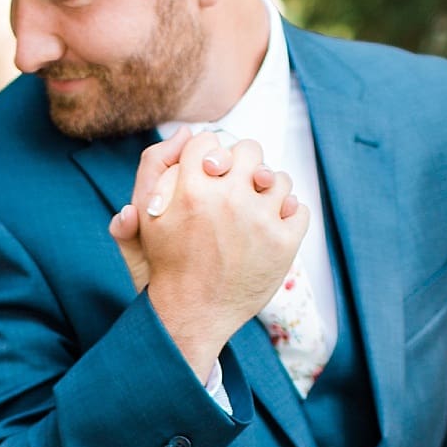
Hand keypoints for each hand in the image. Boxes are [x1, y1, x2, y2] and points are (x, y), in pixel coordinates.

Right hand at [109, 131, 308, 375]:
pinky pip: (298, 209)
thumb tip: (185, 132)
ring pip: (278, 178)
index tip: (211, 169)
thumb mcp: (147, 219)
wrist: (192, 315)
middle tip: (237, 185)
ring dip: (268, 191)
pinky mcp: (284, 244)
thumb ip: (151, 171)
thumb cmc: (167, 264)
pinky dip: (289, 216)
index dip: (209, 152)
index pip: (208, 141)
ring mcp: (259, 221)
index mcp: (191, 190)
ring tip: (256, 209)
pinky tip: (272, 228)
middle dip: (242, 165)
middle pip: (249, 150)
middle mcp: (227, 200)